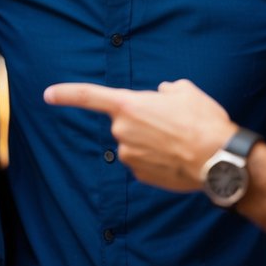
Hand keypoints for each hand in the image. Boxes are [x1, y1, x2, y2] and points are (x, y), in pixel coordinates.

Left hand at [43, 79, 237, 191]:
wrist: (217, 159)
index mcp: (129, 105)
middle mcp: (122, 131)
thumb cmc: (203, 121)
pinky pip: (143, 162)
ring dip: (152, 141)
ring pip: (135, 143)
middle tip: (172, 123)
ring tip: (179, 141)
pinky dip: (157, 159)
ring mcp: (129, 155)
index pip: (89, 96)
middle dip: (143, 121)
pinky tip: (177, 158)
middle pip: (125, 122)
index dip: (66, 94)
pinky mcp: (139, 175)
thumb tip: (161, 95)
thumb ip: (165, 90)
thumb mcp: (185, 90)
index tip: (48, 94)